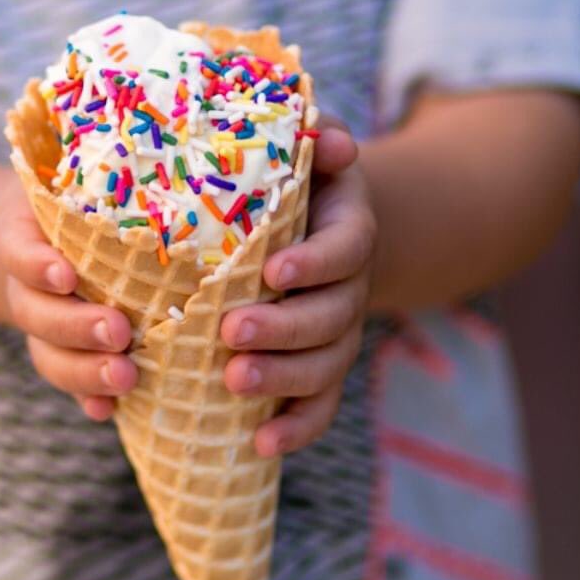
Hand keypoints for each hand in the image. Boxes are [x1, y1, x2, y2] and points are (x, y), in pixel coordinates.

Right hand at [0, 180, 136, 420]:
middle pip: (40, 314)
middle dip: (77, 326)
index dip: (38, 266)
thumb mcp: (64, 179)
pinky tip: (108, 412)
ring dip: (86, 371)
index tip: (65, 274)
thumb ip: (92, 167)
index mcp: (20, 239)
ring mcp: (41, 325)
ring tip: (126, 376)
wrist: (21, 240)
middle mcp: (25, 288)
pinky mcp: (62, 351)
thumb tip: (149, 135)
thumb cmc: (63, 200)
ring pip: (52, 356)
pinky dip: (87, 398)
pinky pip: (69, 380)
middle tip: (118, 331)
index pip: (20, 252)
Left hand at [218, 116, 374, 457]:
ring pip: (325, 366)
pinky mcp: (321, 367)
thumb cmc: (301, 183)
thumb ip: (316, 134)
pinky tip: (260, 445)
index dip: (314, 263)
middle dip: (283, 329)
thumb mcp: (311, 152)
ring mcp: (338, 333)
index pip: (344, 250)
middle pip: (331, 317)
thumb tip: (332, 140)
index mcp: (347, 232)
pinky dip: (296, 428)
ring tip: (232, 383)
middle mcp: (349, 288)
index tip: (273, 269)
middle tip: (230, 332)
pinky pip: (320, 405)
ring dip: (283, 380)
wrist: (329, 229)